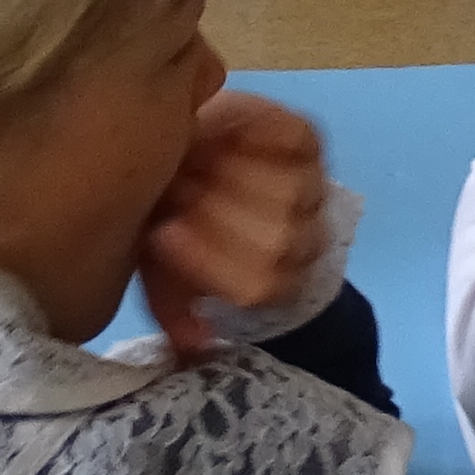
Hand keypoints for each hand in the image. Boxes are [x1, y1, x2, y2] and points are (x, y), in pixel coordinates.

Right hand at [135, 88, 336, 353]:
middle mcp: (304, 238)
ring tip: (188, 159)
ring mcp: (312, 185)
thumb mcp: (163, 273)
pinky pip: (295, 137)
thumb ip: (173, 308)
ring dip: (232, 172)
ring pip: (291, 188)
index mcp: (271, 282)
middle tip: (170, 190)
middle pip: (279, 238)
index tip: (163, 234)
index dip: (210, 262)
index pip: (259, 285)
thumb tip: (190, 345)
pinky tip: (219, 130)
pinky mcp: (307, 138)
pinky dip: (256, 131)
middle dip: (215, 213)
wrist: (198, 175)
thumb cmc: (178, 232)